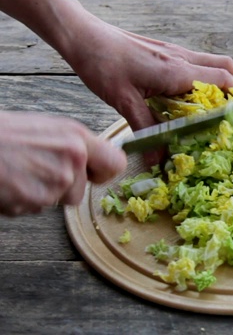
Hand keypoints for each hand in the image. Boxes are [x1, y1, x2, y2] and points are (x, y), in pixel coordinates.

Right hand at [0, 111, 126, 215]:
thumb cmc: (3, 134)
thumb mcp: (47, 129)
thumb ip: (73, 145)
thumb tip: (91, 160)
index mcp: (77, 138)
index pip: (116, 164)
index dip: (103, 172)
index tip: (93, 173)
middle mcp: (72, 160)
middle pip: (80, 190)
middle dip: (62, 186)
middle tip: (36, 168)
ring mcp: (55, 183)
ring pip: (57, 200)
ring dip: (40, 193)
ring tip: (19, 172)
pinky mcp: (35, 201)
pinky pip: (35, 209)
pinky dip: (22, 201)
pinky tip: (10, 182)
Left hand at [64, 19, 232, 132]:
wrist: (85, 37)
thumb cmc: (103, 65)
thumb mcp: (124, 102)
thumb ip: (146, 130)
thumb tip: (159, 160)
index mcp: (177, 71)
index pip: (223, 81)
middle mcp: (182, 58)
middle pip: (227, 67)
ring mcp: (176, 52)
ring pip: (214, 62)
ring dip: (223, 80)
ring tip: (219, 105)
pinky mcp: (167, 51)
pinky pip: (198, 62)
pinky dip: (206, 76)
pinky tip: (192, 94)